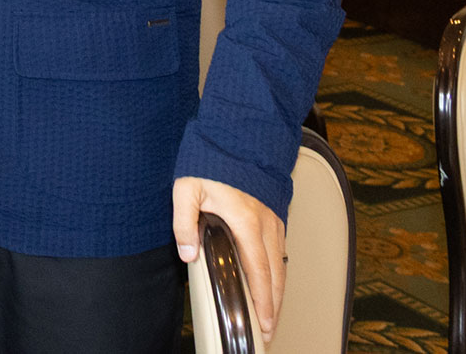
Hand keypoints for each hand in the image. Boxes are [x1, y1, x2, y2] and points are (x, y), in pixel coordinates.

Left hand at [174, 175, 285, 336]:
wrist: (235, 136)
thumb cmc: (211, 159)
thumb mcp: (186, 188)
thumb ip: (184, 222)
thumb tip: (188, 253)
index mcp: (246, 221)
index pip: (258, 270)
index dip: (262, 300)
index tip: (265, 321)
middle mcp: (266, 224)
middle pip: (276, 274)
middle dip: (273, 305)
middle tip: (269, 329)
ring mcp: (273, 219)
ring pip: (281, 264)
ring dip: (277, 291)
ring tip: (271, 312)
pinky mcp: (274, 214)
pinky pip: (281, 250)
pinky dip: (279, 272)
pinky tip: (271, 281)